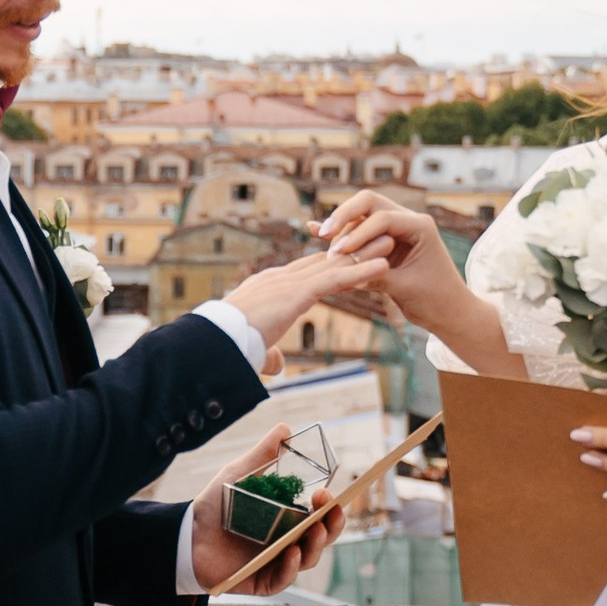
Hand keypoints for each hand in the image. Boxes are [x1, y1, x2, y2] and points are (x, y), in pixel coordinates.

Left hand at [186, 429, 347, 593]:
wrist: (185, 533)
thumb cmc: (216, 506)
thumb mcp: (240, 475)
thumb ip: (263, 455)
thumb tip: (285, 429)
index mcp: (289, 519)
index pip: (320, 516)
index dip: (330, 507)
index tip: (327, 493)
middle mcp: (288, 542)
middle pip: (321, 539)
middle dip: (331, 526)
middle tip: (329, 511)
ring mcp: (276, 563)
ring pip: (307, 559)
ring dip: (315, 546)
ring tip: (313, 530)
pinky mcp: (261, 581)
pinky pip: (281, 579)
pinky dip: (289, 568)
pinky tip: (290, 552)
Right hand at [226, 239, 391, 371]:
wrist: (215, 343)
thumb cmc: (227, 347)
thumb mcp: (255, 350)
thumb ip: (270, 354)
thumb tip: (278, 366)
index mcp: (269, 288)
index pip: (306, 272)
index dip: (329, 265)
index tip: (349, 259)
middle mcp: (280, 278)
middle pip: (324, 260)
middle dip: (351, 250)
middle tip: (376, 239)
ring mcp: (289, 282)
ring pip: (335, 264)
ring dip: (364, 253)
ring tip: (390, 242)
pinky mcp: (297, 292)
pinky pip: (336, 279)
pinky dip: (361, 271)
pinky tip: (383, 265)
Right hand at [315, 190, 458, 331]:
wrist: (450, 311)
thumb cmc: (435, 301)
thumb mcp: (403, 289)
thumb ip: (376, 276)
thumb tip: (345, 271)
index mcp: (420, 227)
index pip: (382, 219)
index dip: (358, 234)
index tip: (339, 253)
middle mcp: (408, 221)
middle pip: (368, 203)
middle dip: (344, 216)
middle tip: (325, 234)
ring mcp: (397, 228)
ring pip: (361, 215)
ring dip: (342, 228)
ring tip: (324, 247)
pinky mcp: (386, 240)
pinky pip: (361, 231)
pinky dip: (343, 233)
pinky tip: (315, 230)